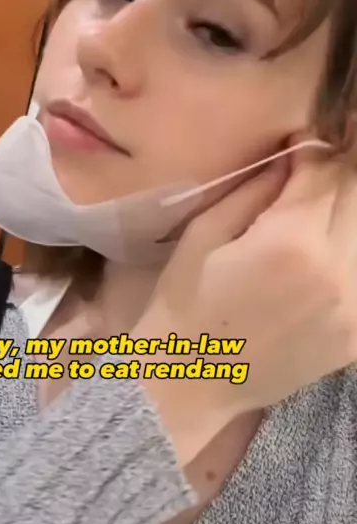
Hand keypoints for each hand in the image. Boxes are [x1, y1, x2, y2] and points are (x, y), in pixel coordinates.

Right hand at [134, 142, 356, 466]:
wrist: (190, 383)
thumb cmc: (184, 302)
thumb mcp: (206, 232)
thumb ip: (258, 187)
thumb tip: (298, 150)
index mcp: (291, 242)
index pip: (327, 170)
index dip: (317, 146)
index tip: (304, 140)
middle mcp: (337, 272)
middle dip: (337, 176)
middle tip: (315, 170)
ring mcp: (354, 308)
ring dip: (346, 214)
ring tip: (314, 216)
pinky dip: (347, 254)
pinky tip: (320, 255)